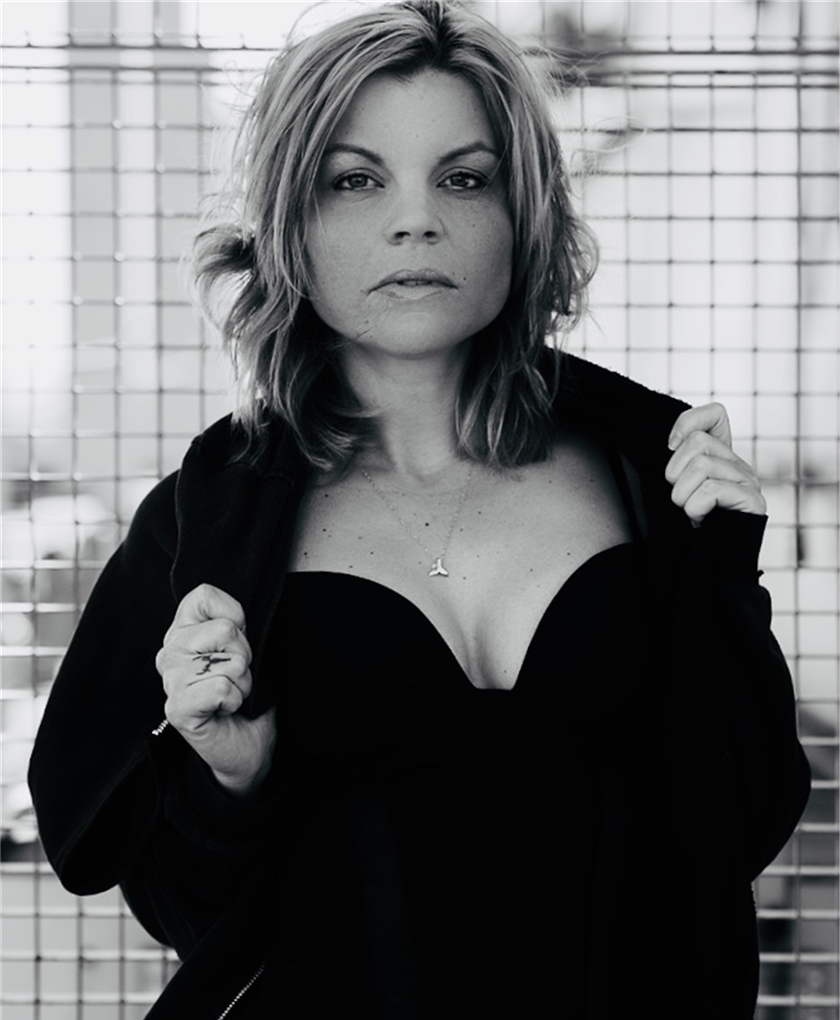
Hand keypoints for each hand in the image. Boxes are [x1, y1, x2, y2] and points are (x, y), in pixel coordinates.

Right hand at [156, 584, 275, 795]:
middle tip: (235, 676)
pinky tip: (225, 709)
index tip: (235, 642)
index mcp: (182, 631)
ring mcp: (170, 681)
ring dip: (242, 681)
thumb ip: (235, 624)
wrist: (247, 743)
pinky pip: (222, 688)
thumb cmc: (247, 692)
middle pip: (225, 629)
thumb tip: (235, 618)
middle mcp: (169, 652)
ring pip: (229, 661)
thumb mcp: (245, 647)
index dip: (234, 616)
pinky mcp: (176, 709)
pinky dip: (235, 700)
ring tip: (231, 694)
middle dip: (245, 655)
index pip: (203, 595)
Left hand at [665, 403, 765, 526]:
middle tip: (681, 496)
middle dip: (675, 472)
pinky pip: (711, 491)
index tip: (670, 446)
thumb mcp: (678, 488)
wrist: (711, 566)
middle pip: (698, 442)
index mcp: (722, 457)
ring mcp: (749, 482)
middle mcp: (739, 465)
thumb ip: (679, 463)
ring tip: (691, 511)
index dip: (688, 422)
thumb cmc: (691, 527)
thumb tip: (671, 441)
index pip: (716, 414)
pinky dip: (695, 508)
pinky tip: (701, 519)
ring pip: (701, 467)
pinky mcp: (753, 501)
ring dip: (682, 496)